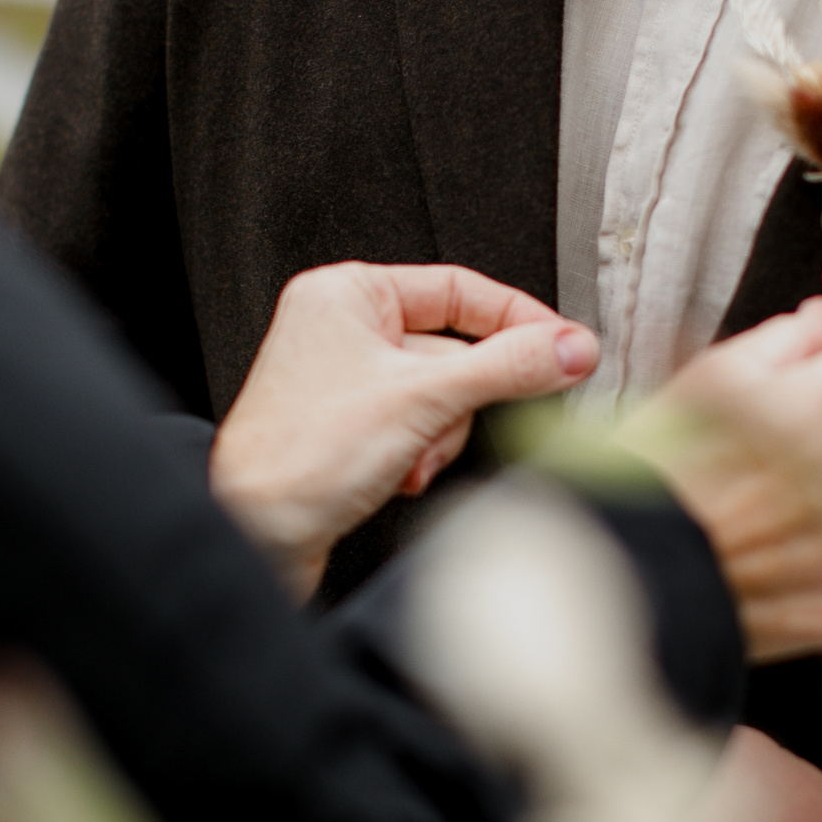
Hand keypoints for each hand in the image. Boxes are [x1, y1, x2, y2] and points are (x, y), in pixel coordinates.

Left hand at [212, 264, 597, 596]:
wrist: (252, 534)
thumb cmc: (300, 457)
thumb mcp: (423, 400)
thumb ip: (505, 368)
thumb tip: (569, 347)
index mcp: (347, 294)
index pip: (458, 288)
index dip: (516, 318)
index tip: (564, 348)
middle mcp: (341, 328)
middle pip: (455, 349)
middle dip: (458, 401)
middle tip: (446, 423)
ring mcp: (345, 379)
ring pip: (442, 396)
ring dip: (438, 435)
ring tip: (408, 457)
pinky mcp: (350, 426)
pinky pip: (418, 426)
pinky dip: (420, 453)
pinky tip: (396, 474)